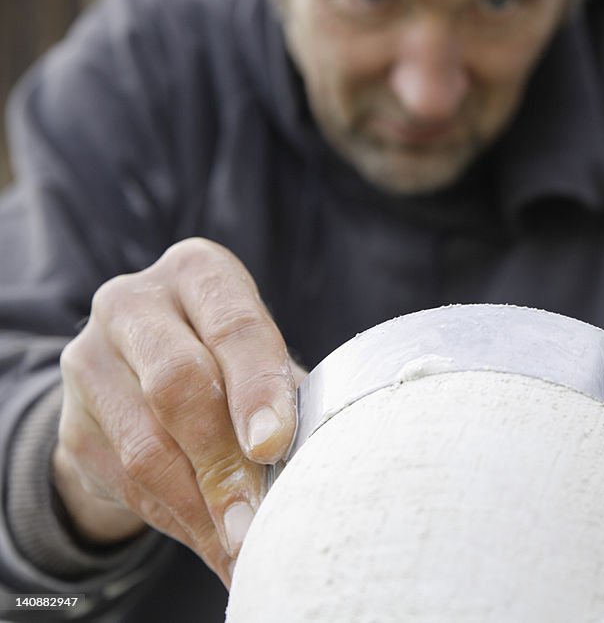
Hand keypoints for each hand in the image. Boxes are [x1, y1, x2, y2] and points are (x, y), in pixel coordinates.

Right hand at [53, 238, 303, 584]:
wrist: (143, 377)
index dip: (257, 388)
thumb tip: (316, 464)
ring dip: (202, 506)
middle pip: (179, 384)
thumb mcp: (262, 357)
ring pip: (147, 447)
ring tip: (245, 543)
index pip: (234, 326)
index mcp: (199, 273)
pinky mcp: (73, 424)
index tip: (274, 445)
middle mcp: (134, 304)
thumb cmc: (232, 362)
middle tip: (257, 516)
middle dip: (224, 460)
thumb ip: (285, 395)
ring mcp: (90, 362)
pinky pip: (128, 485)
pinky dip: (179, 522)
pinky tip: (215, 544)